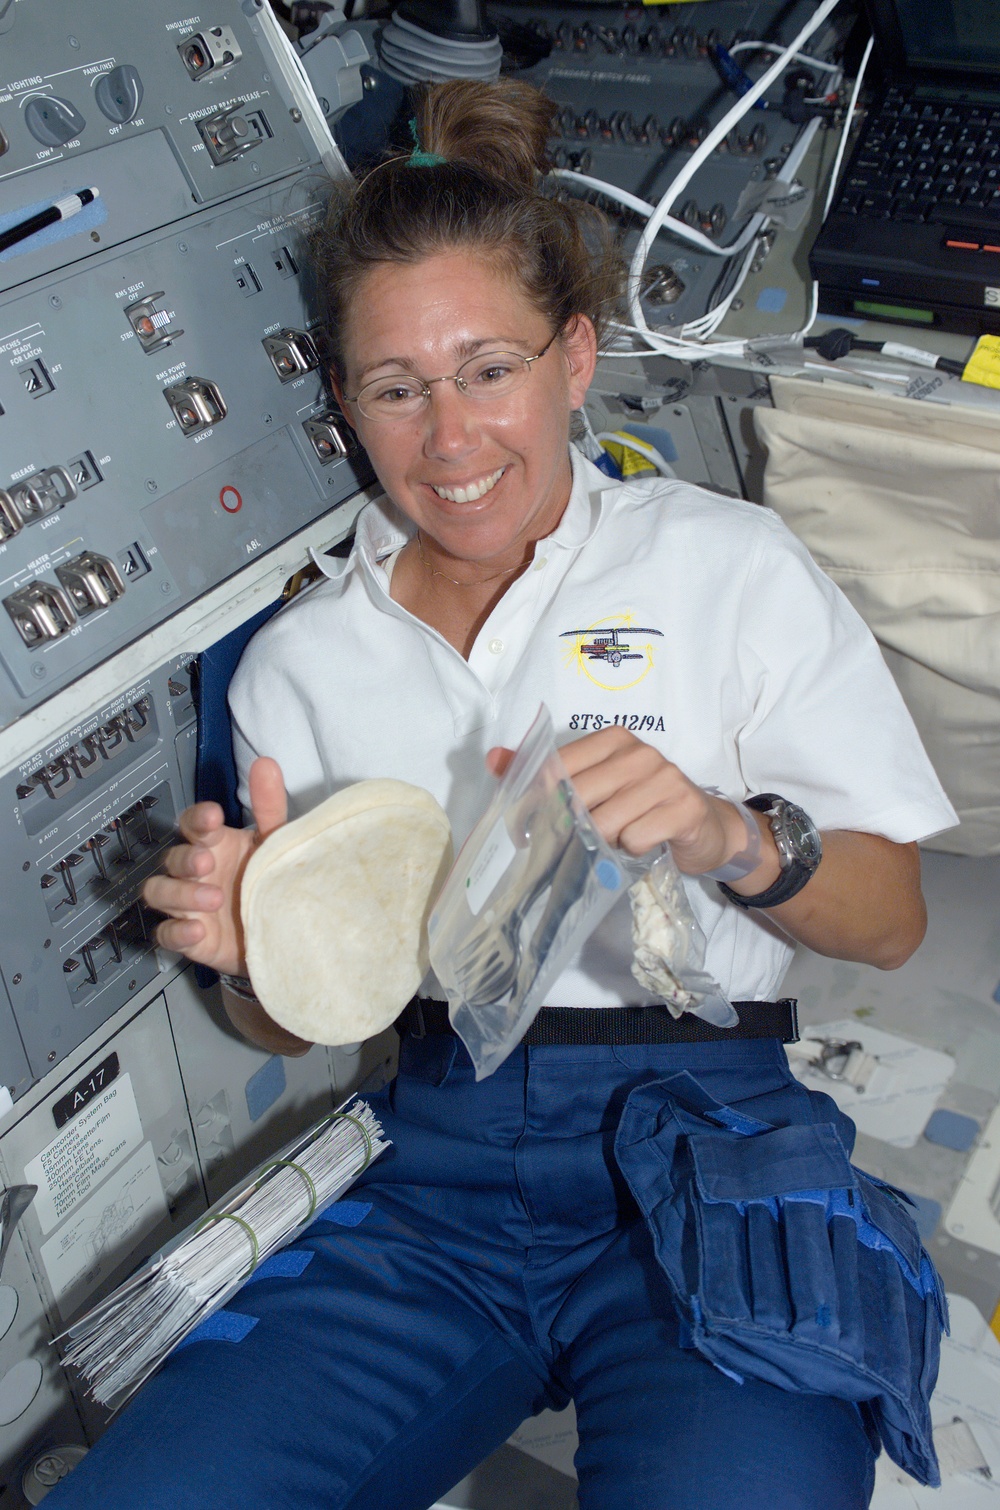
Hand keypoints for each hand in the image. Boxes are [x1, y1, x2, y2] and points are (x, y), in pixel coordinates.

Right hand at [142, 757, 287, 973]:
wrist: (285, 932)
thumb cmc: (271, 880)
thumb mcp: (275, 843)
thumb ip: (269, 806)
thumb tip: (266, 764)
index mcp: (215, 844)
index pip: (192, 823)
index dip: (197, 819)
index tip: (213, 817)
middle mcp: (196, 872)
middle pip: (172, 858)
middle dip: (186, 859)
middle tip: (207, 863)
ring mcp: (188, 904)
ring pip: (159, 892)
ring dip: (179, 894)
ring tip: (211, 898)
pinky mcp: (190, 937)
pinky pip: (166, 934)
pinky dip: (176, 933)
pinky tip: (196, 931)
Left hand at [488, 728, 763, 877]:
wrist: (703, 827)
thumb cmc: (642, 806)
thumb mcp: (596, 784)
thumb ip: (544, 772)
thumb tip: (493, 758)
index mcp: (613, 739)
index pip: (558, 768)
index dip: (539, 802)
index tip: (531, 828)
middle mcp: (640, 752)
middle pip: (578, 797)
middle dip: (572, 828)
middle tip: (578, 842)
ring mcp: (665, 778)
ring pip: (606, 822)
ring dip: (605, 843)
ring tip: (616, 841)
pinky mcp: (684, 807)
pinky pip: (636, 838)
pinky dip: (632, 850)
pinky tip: (643, 844)